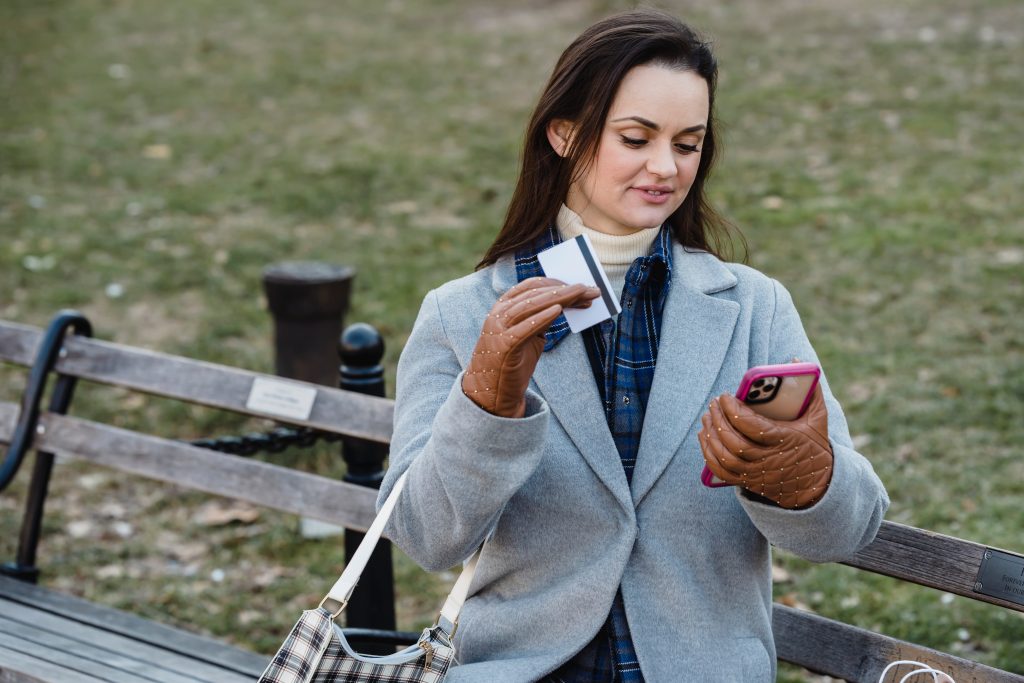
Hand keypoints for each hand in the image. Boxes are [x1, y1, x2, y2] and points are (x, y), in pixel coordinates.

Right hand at [462, 277, 598, 417]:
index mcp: (504, 307)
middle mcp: (499, 314)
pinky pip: (524, 329)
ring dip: (559, 298)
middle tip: (591, 289)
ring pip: (530, 306)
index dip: (558, 283)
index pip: (532, 286)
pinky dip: (541, 318)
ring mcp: (499, 329)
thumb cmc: (512, 361)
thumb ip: (541, 319)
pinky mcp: (504, 347)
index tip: (582, 288)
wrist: (491, 392)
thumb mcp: (529, 335)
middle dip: (565, 290)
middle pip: (535, 294)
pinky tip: (558, 310)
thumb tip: (565, 304)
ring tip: (580, 294)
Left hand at [700, 384, 832, 508]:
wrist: (816, 484)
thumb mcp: (818, 418)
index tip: (725, 396)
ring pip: (725, 457)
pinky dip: (708, 454)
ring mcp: (757, 473)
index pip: (752, 426)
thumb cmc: (814, 446)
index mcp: (785, 440)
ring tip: (707, 417)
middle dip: (719, 420)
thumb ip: (810, 389)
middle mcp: (769, 459)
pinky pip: (721, 471)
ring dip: (711, 435)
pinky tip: (705, 436)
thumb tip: (797, 360)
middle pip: (734, 442)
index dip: (733, 410)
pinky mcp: (748, 481)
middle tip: (713, 403)